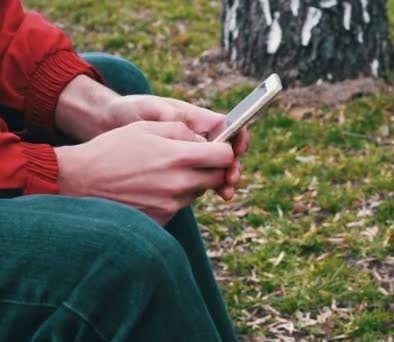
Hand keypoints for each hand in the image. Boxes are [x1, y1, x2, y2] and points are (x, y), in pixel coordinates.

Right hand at [55, 121, 234, 224]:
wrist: (79, 181)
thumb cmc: (112, 149)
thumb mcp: (147, 128)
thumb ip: (182, 131)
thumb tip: (205, 141)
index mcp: (178, 157)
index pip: (225, 158)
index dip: (224, 151)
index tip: (216, 149)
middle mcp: (179, 184)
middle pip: (217, 178)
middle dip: (211, 168)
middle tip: (192, 161)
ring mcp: (170, 205)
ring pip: (197, 192)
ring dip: (190, 183)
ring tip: (161, 173)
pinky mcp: (161, 220)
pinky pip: (178, 207)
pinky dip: (172, 198)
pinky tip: (150, 188)